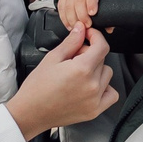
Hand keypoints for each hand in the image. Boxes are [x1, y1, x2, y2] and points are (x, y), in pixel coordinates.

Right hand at [9, 21, 118, 137]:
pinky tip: (91, 86)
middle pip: (102, 59)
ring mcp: (95, 99)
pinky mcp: (95, 111)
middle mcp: (92, 85)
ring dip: (97, 70)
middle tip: (73, 59)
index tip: (89, 35)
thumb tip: (81, 29)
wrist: (31, 112)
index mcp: (82, 69)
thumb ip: (71, 42)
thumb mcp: (52, 58)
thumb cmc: (37, 88)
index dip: (96, 36)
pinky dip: (105, 88)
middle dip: (90, 54)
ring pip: (107, 74)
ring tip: (79, 74)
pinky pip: (112, 95)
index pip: (102, 46)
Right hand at [54, 0, 105, 29]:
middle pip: (79, 1)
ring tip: (78, 28)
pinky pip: (61, 9)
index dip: (91, 3)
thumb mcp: (105, 2)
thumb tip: (109, 29)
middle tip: (87, 26)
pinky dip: (65, 19)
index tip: (93, 13)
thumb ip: (108, 14)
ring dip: (72, 20)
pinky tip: (70, 26)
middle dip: (82, 16)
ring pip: (68, 6)